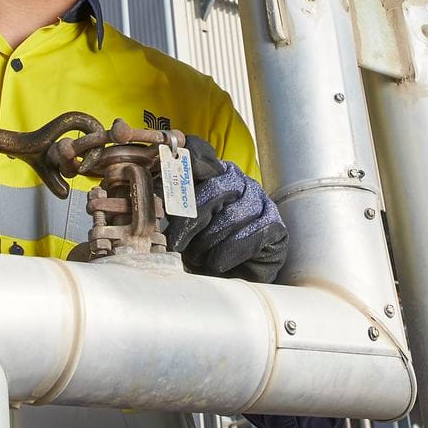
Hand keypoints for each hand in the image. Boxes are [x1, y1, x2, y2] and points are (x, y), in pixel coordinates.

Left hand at [165, 135, 287, 281]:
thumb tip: (151, 199)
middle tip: (176, 243)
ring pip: (233, 215)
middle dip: (192, 219)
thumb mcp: (179, 225)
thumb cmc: (201, 246)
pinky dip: (231, 252)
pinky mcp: (275, 224)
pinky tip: (218, 263)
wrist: (231, 275)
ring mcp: (259, 200)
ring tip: (198, 257)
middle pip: (216, 187)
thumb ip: (169, 207)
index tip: (170, 177)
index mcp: (210, 173)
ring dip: (210, 242)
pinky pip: (254, 233)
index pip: (199, 151)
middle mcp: (237, 180)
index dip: (185, 160)